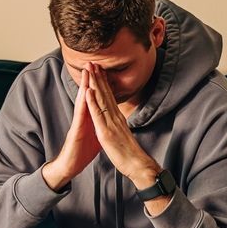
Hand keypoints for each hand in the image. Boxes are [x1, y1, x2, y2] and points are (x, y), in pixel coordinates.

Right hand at [41, 69, 101, 190]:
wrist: (71, 165)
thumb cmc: (82, 151)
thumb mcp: (96, 135)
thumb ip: (99, 124)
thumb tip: (106, 119)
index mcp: (91, 118)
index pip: (96, 98)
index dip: (100, 85)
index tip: (103, 71)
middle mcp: (84, 117)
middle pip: (88, 95)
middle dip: (91, 79)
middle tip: (93, 62)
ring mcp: (79, 122)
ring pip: (83, 101)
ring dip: (85, 85)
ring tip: (87, 72)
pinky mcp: (76, 129)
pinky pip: (81, 114)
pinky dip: (84, 103)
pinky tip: (85, 93)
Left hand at [82, 62, 160, 187]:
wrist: (138, 165)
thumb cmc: (131, 154)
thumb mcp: (124, 135)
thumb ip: (120, 125)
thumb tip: (118, 120)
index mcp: (118, 118)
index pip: (110, 97)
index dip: (104, 83)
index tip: (99, 70)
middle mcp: (116, 117)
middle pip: (106, 94)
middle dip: (99, 77)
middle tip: (93, 62)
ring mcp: (111, 124)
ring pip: (102, 100)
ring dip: (95, 84)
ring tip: (90, 70)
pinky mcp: (106, 132)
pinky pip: (98, 115)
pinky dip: (93, 102)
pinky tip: (89, 91)